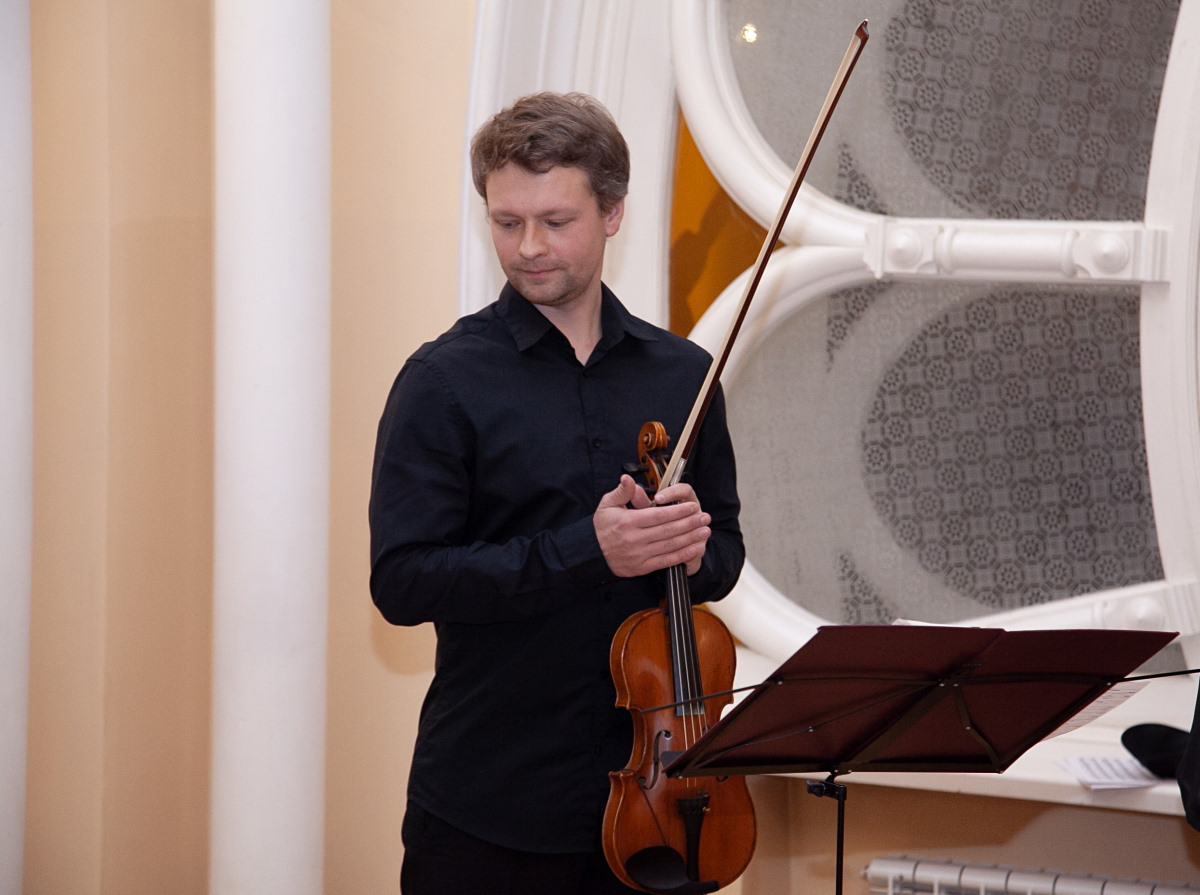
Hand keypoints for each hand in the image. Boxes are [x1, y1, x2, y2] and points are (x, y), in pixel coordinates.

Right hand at [593, 475, 710, 576]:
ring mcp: (639, 555)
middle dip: (689, 523)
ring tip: (704, 531)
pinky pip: (666, 561)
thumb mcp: (607, 505)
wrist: (591, 554)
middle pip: (668, 530)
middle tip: (705, 517)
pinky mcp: (642, 567)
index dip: (678, 511)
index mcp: (627, 522)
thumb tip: (628, 479)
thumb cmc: (601, 528)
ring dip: (690, 538)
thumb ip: (622, 492)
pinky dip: (682, 555)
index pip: (658, 515)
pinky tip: (694, 549)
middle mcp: (634, 539)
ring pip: (670, 546)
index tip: (692, 506)